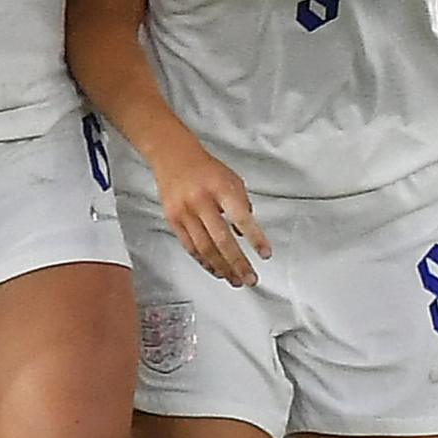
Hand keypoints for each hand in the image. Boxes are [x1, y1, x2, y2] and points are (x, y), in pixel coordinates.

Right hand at [154, 140, 268, 287]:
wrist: (173, 157)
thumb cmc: (206, 169)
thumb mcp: (233, 180)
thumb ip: (243, 205)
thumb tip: (247, 233)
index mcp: (221, 188)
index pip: (242, 217)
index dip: (255, 238)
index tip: (265, 254)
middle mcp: (201, 201)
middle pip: (221, 239)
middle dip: (238, 262)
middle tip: (250, 278)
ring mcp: (185, 212)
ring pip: (205, 248)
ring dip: (222, 268)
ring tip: (235, 279)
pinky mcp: (173, 220)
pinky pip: (190, 247)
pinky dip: (204, 262)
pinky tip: (216, 270)